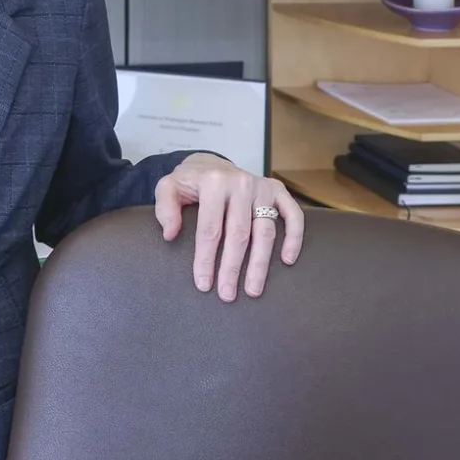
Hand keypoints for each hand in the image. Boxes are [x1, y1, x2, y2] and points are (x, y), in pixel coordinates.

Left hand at [153, 154, 303, 300]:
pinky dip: (294, 237)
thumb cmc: (190, 183)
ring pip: (265, 231)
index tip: (204, 284)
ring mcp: (262, 187)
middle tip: (228, 295)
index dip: (206, 259)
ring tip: (253, 290)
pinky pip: (293, 215)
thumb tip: (171, 234)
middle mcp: (241, 183)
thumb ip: (165, 208)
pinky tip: (287, 260)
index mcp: (213, 183)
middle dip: (232, 268)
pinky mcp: (278, 190)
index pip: (210, 229)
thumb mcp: (168, 187)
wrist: (210, 164)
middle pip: (238, 234)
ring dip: (260, 264)